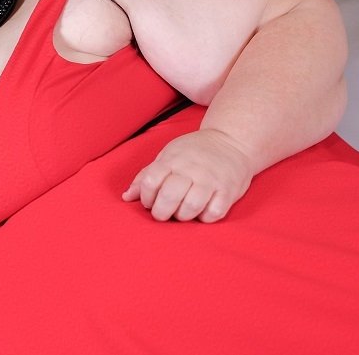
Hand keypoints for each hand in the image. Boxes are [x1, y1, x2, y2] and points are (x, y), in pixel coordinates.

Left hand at [121, 129, 253, 221]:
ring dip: (183, 216)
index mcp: (173, 159)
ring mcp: (211, 180)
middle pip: (169, 197)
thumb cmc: (195, 152)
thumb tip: (126, 197)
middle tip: (164, 212)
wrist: (232, 141)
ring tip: (183, 212)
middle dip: (161, 212)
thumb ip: (147, 175)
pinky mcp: (228, 191)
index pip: (150, 181)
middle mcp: (191, 168)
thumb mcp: (168, 155)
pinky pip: (213, 213)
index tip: (150, 202)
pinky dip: (204, 217)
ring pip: (191, 207)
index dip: (145, 197)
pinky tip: (202, 211)